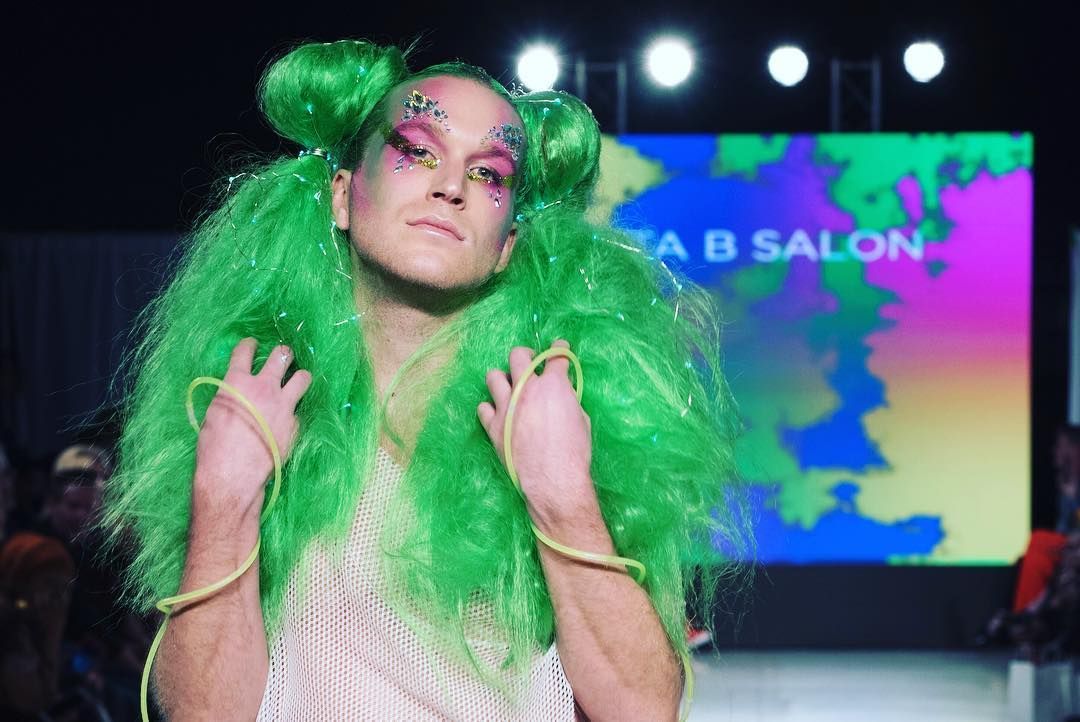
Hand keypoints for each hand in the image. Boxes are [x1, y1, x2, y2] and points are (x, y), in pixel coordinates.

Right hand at [192, 338, 311, 519]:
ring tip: (296, 380)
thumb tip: (237, 391)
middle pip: (282, 355)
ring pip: (303, 377)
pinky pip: (298, 411)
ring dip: (299, 377)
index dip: (249, 345)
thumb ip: (230, 394)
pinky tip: (287, 420)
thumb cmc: (214, 446)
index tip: (252, 345)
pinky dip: (293, 412)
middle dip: (283, 353)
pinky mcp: (294, 424)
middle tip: (282, 356)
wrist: (232, 475)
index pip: (245, 350)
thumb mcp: (214, 412)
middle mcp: (264, 387)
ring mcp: (283, 405)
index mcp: (237, 381)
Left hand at [477, 340, 598, 532]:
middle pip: (519, 356)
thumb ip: (568, 400)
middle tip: (530, 364)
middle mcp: (526, 389)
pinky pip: (483, 408)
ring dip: (503, 379)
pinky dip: (491, 408)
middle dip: (526, 356)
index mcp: (553, 385)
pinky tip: (498, 413)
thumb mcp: (581, 418)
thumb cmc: (574, 451)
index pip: (556, 356)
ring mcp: (506, 406)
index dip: (560, 350)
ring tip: (510, 387)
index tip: (560, 348)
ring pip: (493, 376)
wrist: (553, 479)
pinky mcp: (493, 426)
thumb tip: (563, 395)